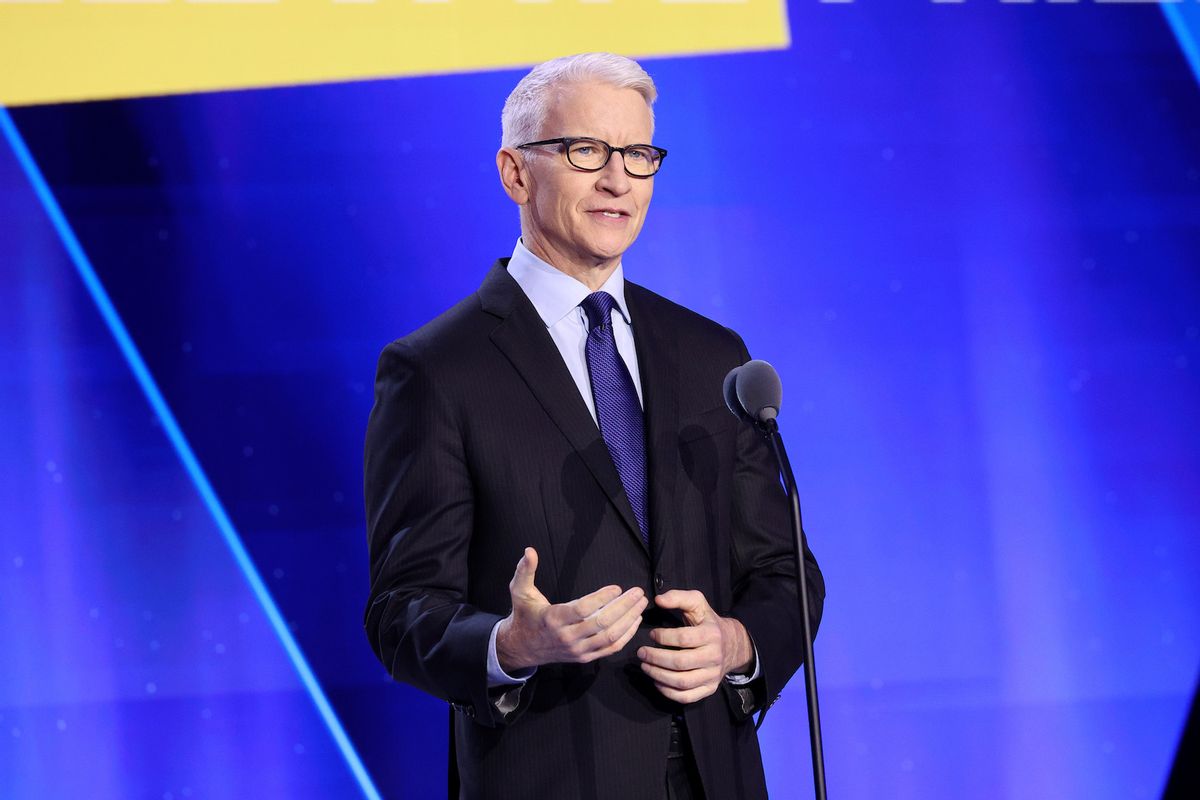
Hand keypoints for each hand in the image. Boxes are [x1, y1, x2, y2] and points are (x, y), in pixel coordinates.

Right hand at [496, 548, 647, 672]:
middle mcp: (566, 637)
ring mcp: (577, 650)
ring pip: (609, 637)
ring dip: (628, 620)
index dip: (602, 599)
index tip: (617, 587)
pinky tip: (634, 620)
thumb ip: (525, 570)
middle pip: (601, 623)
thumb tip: (529, 550)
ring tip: (640, 603)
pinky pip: (610, 649)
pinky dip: (626, 636)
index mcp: (553, 619)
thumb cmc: (525, 615)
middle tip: (638, 592)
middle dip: (623, 607)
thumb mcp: (520, 591)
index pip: (582, 610)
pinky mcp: (584, 657)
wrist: (522, 647)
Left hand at [637, 589, 753, 703]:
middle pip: (680, 662)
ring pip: (682, 682)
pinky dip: (668, 692)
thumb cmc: (707, 621)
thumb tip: (658, 600)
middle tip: (641, 653)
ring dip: (658, 676)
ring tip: (645, 667)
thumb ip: (678, 597)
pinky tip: (657, 681)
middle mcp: (714, 656)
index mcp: (711, 634)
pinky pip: (687, 697)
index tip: (651, 634)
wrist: (732, 644)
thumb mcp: (697, 603)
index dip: (664, 637)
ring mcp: (713, 675)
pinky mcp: (710, 688)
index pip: (683, 638)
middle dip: (656, 658)